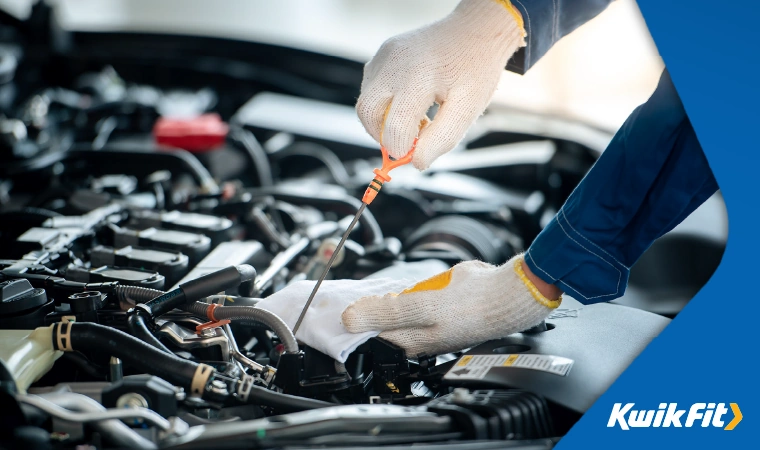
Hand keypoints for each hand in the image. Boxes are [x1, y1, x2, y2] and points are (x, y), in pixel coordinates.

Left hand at [341, 255, 560, 356]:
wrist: (509, 292)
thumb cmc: (472, 306)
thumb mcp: (422, 308)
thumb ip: (384, 313)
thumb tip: (350, 319)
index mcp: (411, 342)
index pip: (368, 336)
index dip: (351, 323)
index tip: (334, 309)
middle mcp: (418, 336)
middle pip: (378, 324)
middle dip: (363, 310)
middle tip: (347, 298)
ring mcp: (429, 321)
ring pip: (394, 311)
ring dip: (381, 301)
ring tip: (368, 293)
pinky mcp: (439, 306)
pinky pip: (411, 299)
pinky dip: (402, 293)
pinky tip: (400, 288)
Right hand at [356, 0, 525, 169]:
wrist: (476, 30)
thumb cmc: (475, 68)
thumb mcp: (468, 109)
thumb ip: (442, 139)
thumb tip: (416, 162)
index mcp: (419, 78)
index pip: (395, 126)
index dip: (401, 148)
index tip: (414, 154)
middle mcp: (395, 63)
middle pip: (367, 112)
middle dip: (382, 135)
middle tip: (407, 141)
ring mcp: (385, 55)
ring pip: (366, 100)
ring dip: (383, 119)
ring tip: (415, 120)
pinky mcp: (382, 53)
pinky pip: (371, 86)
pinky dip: (384, 103)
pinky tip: (410, 103)